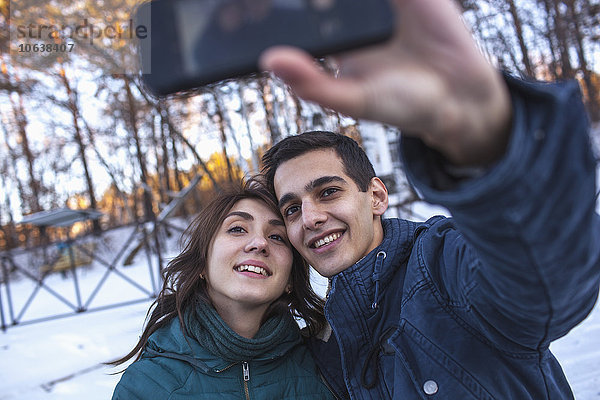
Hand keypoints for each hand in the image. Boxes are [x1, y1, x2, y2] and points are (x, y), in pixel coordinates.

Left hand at [259, 0, 511, 165]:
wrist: (457, 97)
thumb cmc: (401, 102)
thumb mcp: (354, 98)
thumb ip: (314, 83)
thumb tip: (270, 60)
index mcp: (332, 34)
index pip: (294, 11)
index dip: (263, 8)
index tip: (232, 12)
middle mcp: (350, 11)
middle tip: (271, 3)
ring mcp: (377, 0)